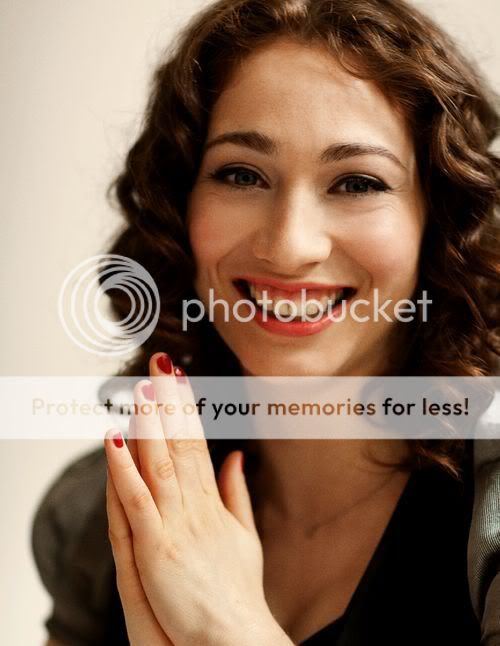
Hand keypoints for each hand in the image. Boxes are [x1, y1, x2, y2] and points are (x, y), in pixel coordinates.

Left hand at [104, 352, 292, 645]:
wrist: (238, 636)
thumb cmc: (238, 591)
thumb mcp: (244, 536)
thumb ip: (236, 493)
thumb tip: (237, 456)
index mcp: (212, 502)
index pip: (198, 443)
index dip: (187, 409)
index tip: (179, 378)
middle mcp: (195, 506)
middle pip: (180, 443)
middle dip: (169, 402)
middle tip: (161, 363)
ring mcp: (176, 525)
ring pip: (160, 463)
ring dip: (149, 423)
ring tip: (141, 386)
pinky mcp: (157, 548)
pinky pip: (137, 501)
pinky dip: (125, 469)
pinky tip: (115, 437)